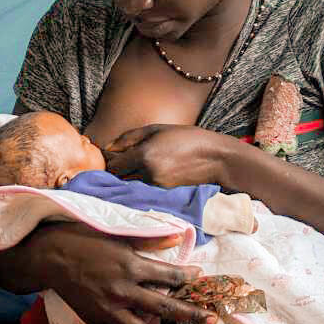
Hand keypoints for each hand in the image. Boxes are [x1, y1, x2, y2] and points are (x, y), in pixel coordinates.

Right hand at [43, 223, 217, 323]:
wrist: (51, 256)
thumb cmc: (86, 240)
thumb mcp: (120, 235)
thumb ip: (150, 240)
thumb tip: (177, 236)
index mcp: (131, 266)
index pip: (168, 275)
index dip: (187, 277)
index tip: (200, 278)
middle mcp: (123, 291)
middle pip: (164, 307)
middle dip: (191, 315)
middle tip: (212, 321)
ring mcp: (109, 310)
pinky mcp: (94, 321)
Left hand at [104, 124, 232, 187]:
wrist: (215, 158)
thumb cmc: (187, 138)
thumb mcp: (156, 129)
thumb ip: (129, 138)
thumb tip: (108, 147)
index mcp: (144, 155)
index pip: (113, 166)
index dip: (111, 161)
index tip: (114, 155)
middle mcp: (148, 173)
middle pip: (119, 178)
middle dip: (118, 170)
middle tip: (124, 161)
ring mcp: (156, 186)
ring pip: (130, 185)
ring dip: (129, 178)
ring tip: (139, 166)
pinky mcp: (163, 194)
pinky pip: (143, 189)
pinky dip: (141, 183)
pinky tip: (151, 172)